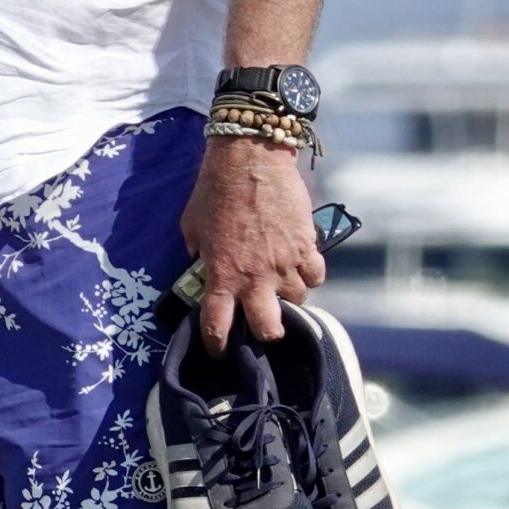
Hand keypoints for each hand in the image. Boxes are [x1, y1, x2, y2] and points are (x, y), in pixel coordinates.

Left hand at [180, 139, 325, 352]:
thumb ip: (198, 252)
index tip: (219, 350)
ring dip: (290, 296)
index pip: (217, 325)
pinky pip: (316, 275)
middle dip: (267, 332)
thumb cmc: (215, 189)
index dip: (217, 344)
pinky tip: (301, 264)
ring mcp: (285, 264)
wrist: (250, 158)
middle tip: (264, 320)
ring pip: (298, 301)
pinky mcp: (307, 246)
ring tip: (282, 282)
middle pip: (269, 330)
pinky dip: (310, 274)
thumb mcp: (192, 225)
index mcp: (222, 275)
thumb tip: (202, 262)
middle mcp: (255, 278)